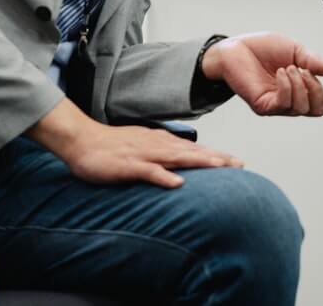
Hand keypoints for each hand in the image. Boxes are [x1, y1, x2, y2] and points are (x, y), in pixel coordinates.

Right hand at [28, 98, 240, 188]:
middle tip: (240, 164)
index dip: (216, 155)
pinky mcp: (128, 165)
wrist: (82, 140)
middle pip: (193, 152)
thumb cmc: (112, 146)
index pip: (195, 149)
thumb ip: (162, 153)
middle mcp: (157, 145)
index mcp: (161, 142)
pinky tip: (177, 183)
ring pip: (177, 158)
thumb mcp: (142, 147)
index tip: (237, 162)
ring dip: (200, 162)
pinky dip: (163, 176)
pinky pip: (148, 171)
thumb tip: (181, 162)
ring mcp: (143, 154)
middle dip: (217, 158)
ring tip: (221, 167)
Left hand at [200, 33, 322, 116]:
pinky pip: (283, 104)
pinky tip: (281, 73)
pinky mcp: (264, 105)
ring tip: (289, 67)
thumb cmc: (262, 48)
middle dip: (318, 90)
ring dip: (300, 85)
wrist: (236, 48)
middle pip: (318, 111)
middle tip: (307, 71)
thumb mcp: (293, 49)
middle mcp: (291, 99)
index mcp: (301, 88)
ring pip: (302, 108)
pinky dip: (287, 87)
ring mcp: (277, 104)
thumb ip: (311, 60)